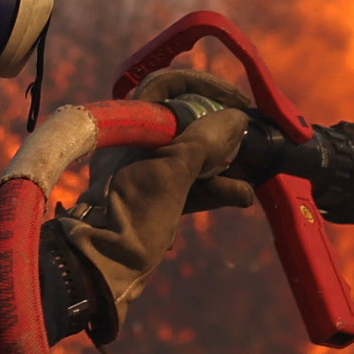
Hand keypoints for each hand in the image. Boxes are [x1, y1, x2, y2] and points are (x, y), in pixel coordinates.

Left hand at [50, 71, 266, 331]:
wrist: (100, 270)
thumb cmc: (131, 216)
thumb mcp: (171, 173)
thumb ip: (204, 141)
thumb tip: (235, 119)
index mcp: (132, 125)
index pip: (170, 84)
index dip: (207, 88)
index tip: (238, 105)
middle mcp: (137, 142)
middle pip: (188, 121)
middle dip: (223, 131)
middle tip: (251, 140)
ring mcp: (144, 171)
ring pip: (193, 154)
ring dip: (225, 162)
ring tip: (253, 174)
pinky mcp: (153, 199)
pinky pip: (190, 183)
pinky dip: (215, 187)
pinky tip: (241, 195)